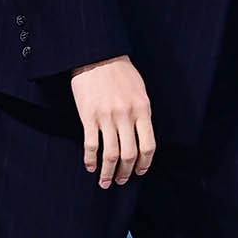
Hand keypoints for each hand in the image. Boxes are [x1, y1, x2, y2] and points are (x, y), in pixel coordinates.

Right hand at [70, 54, 155, 186]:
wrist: (96, 55)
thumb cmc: (120, 71)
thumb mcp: (140, 90)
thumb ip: (142, 113)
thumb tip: (141, 135)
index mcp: (142, 110)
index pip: (148, 145)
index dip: (145, 163)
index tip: (140, 171)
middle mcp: (126, 116)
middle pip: (129, 154)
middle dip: (126, 173)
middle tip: (121, 181)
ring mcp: (107, 117)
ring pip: (110, 154)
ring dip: (108, 173)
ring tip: (105, 181)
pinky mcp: (88, 116)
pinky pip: (91, 145)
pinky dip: (90, 160)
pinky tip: (90, 166)